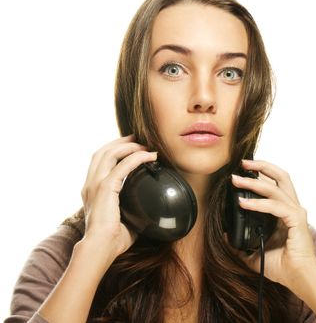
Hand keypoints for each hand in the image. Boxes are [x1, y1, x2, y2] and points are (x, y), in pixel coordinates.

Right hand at [80, 134, 157, 258]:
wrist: (100, 249)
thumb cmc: (112, 241)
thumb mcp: (125, 220)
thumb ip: (135, 210)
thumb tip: (154, 210)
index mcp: (91, 190)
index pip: (99, 161)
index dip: (114, 150)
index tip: (131, 146)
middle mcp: (90, 184)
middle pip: (103, 151)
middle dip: (121, 142)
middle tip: (138, 139)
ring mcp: (95, 185)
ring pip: (110, 153)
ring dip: (129, 146)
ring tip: (144, 146)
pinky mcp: (104, 188)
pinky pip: (122, 166)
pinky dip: (136, 158)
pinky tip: (149, 156)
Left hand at [229, 159, 315, 288]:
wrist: (299, 278)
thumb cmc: (283, 266)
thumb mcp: (255, 254)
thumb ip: (241, 245)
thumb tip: (225, 237)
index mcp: (285, 212)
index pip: (274, 185)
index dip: (260, 175)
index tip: (242, 171)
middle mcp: (292, 208)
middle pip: (280, 176)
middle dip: (261, 167)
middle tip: (242, 163)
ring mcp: (296, 212)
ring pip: (276, 187)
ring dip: (254, 182)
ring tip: (236, 179)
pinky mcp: (296, 220)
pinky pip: (276, 206)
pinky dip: (258, 203)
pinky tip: (244, 203)